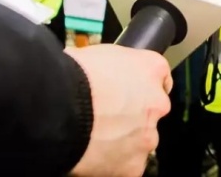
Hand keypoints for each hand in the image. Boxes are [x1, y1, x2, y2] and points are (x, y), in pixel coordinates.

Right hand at [65, 44, 172, 176]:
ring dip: (122, 141)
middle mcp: (157, 103)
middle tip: (104, 118)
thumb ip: (111, 67)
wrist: (60, 105)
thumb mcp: (96, 54)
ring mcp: (146, 136)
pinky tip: (91, 156)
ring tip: (93, 139)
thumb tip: (98, 73)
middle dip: (132, 116)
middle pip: (150, 112)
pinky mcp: (132, 165)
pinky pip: (125, 167)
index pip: (159, 78)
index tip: (128, 91)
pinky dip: (111, 164)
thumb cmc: (73, 73)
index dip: (140, 86)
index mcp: (151, 68)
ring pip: (139, 141)